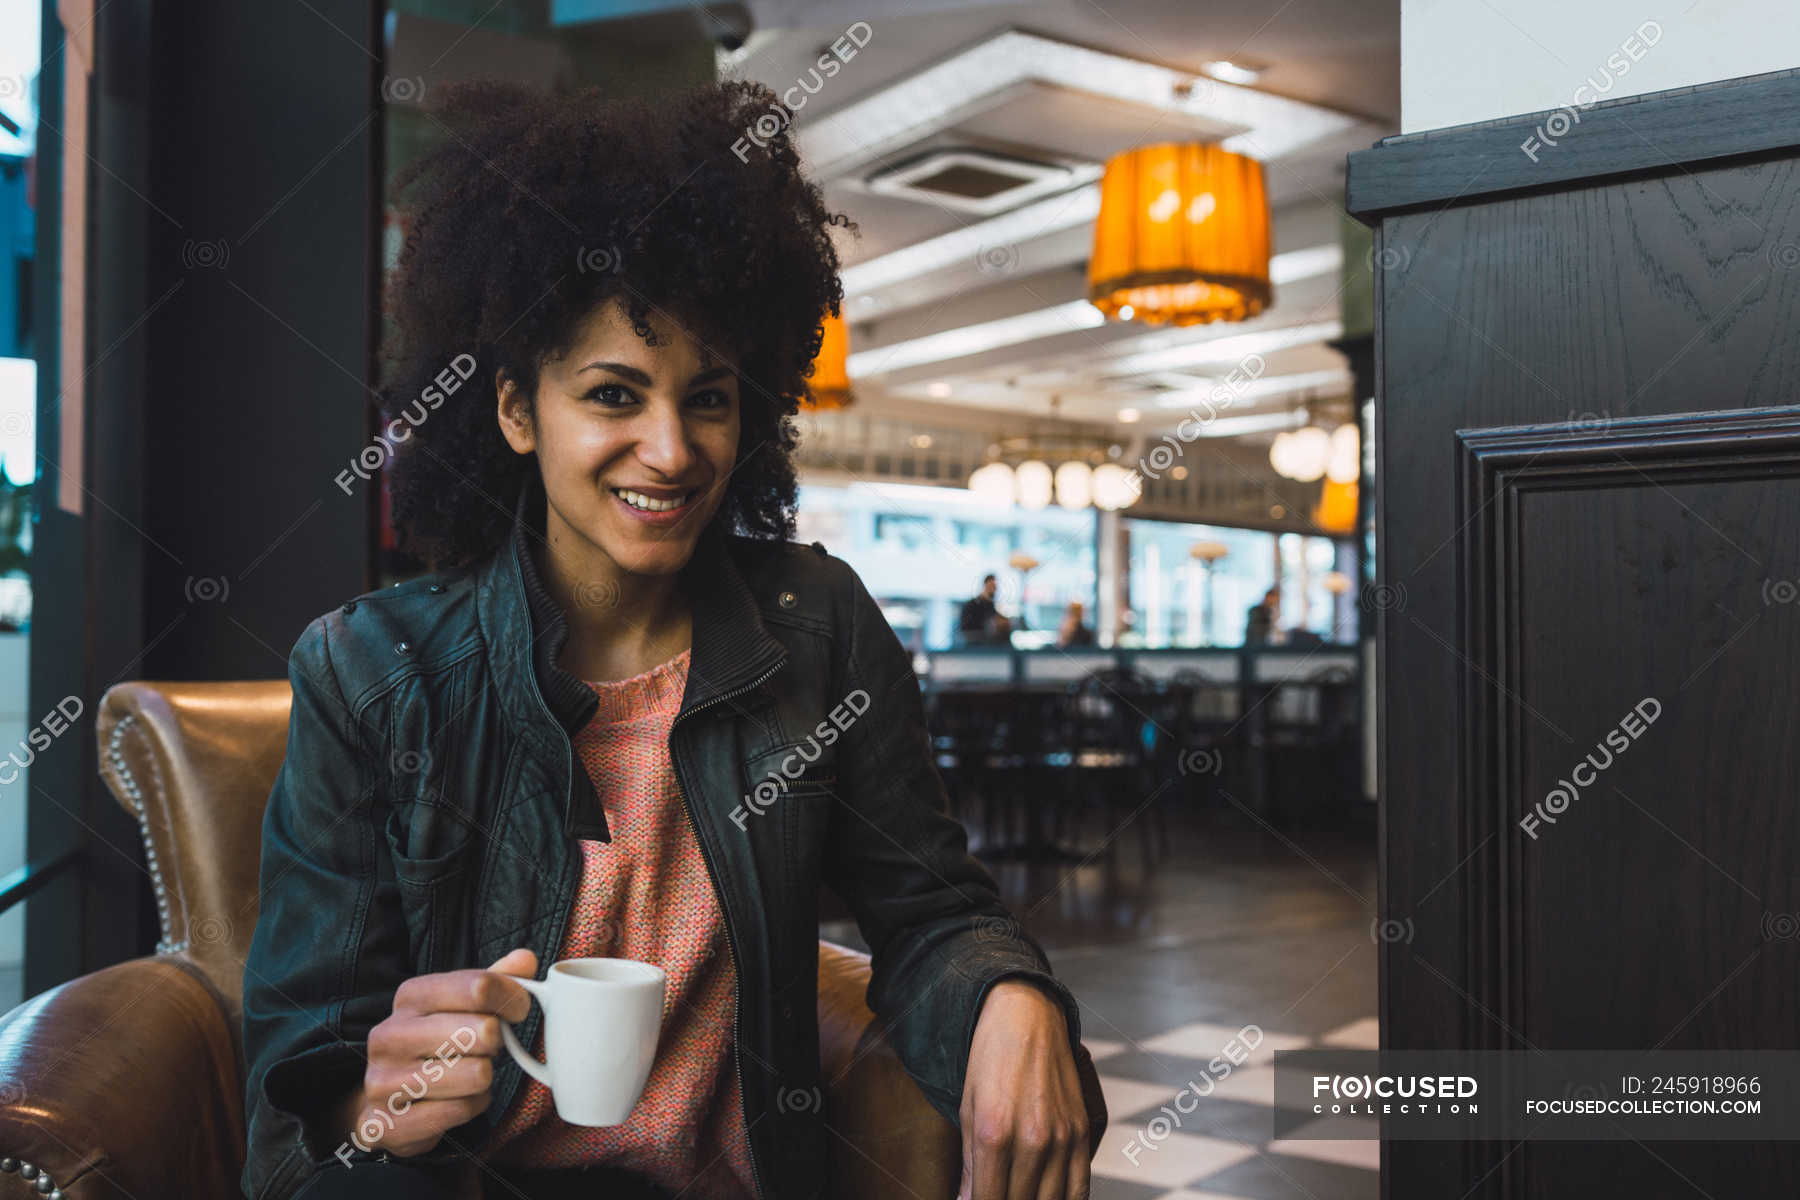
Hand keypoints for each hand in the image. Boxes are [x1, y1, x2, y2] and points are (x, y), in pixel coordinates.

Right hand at [337, 948, 537, 1158]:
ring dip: (485, 1078)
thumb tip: (526, 959)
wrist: (388, 1100)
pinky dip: (472, 1106)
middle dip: (498, 1042)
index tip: (518, 1010)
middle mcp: (390, 1034)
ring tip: (470, 1073)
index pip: (480, 986)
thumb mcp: (462, 1004)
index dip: (513, 999)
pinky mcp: (388, 1122)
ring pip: (476, 1075)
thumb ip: (495, 979)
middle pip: (482, 1031)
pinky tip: (459, 1099)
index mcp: (411, 996)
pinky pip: (460, 1111)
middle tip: (488, 1047)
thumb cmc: (437, 1043)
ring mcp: (383, 1080)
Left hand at [958, 980, 1089, 1199]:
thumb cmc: (990, 1060)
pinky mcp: (1082, 1133)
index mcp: (994, 1134)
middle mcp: (1031, 1140)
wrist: (1027, 1016)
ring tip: (1019, 1194)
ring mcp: (1062, 1138)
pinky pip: (1080, 1188)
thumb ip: (970, 1165)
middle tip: (996, 1195)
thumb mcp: (967, 1109)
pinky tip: (1048, 1197)